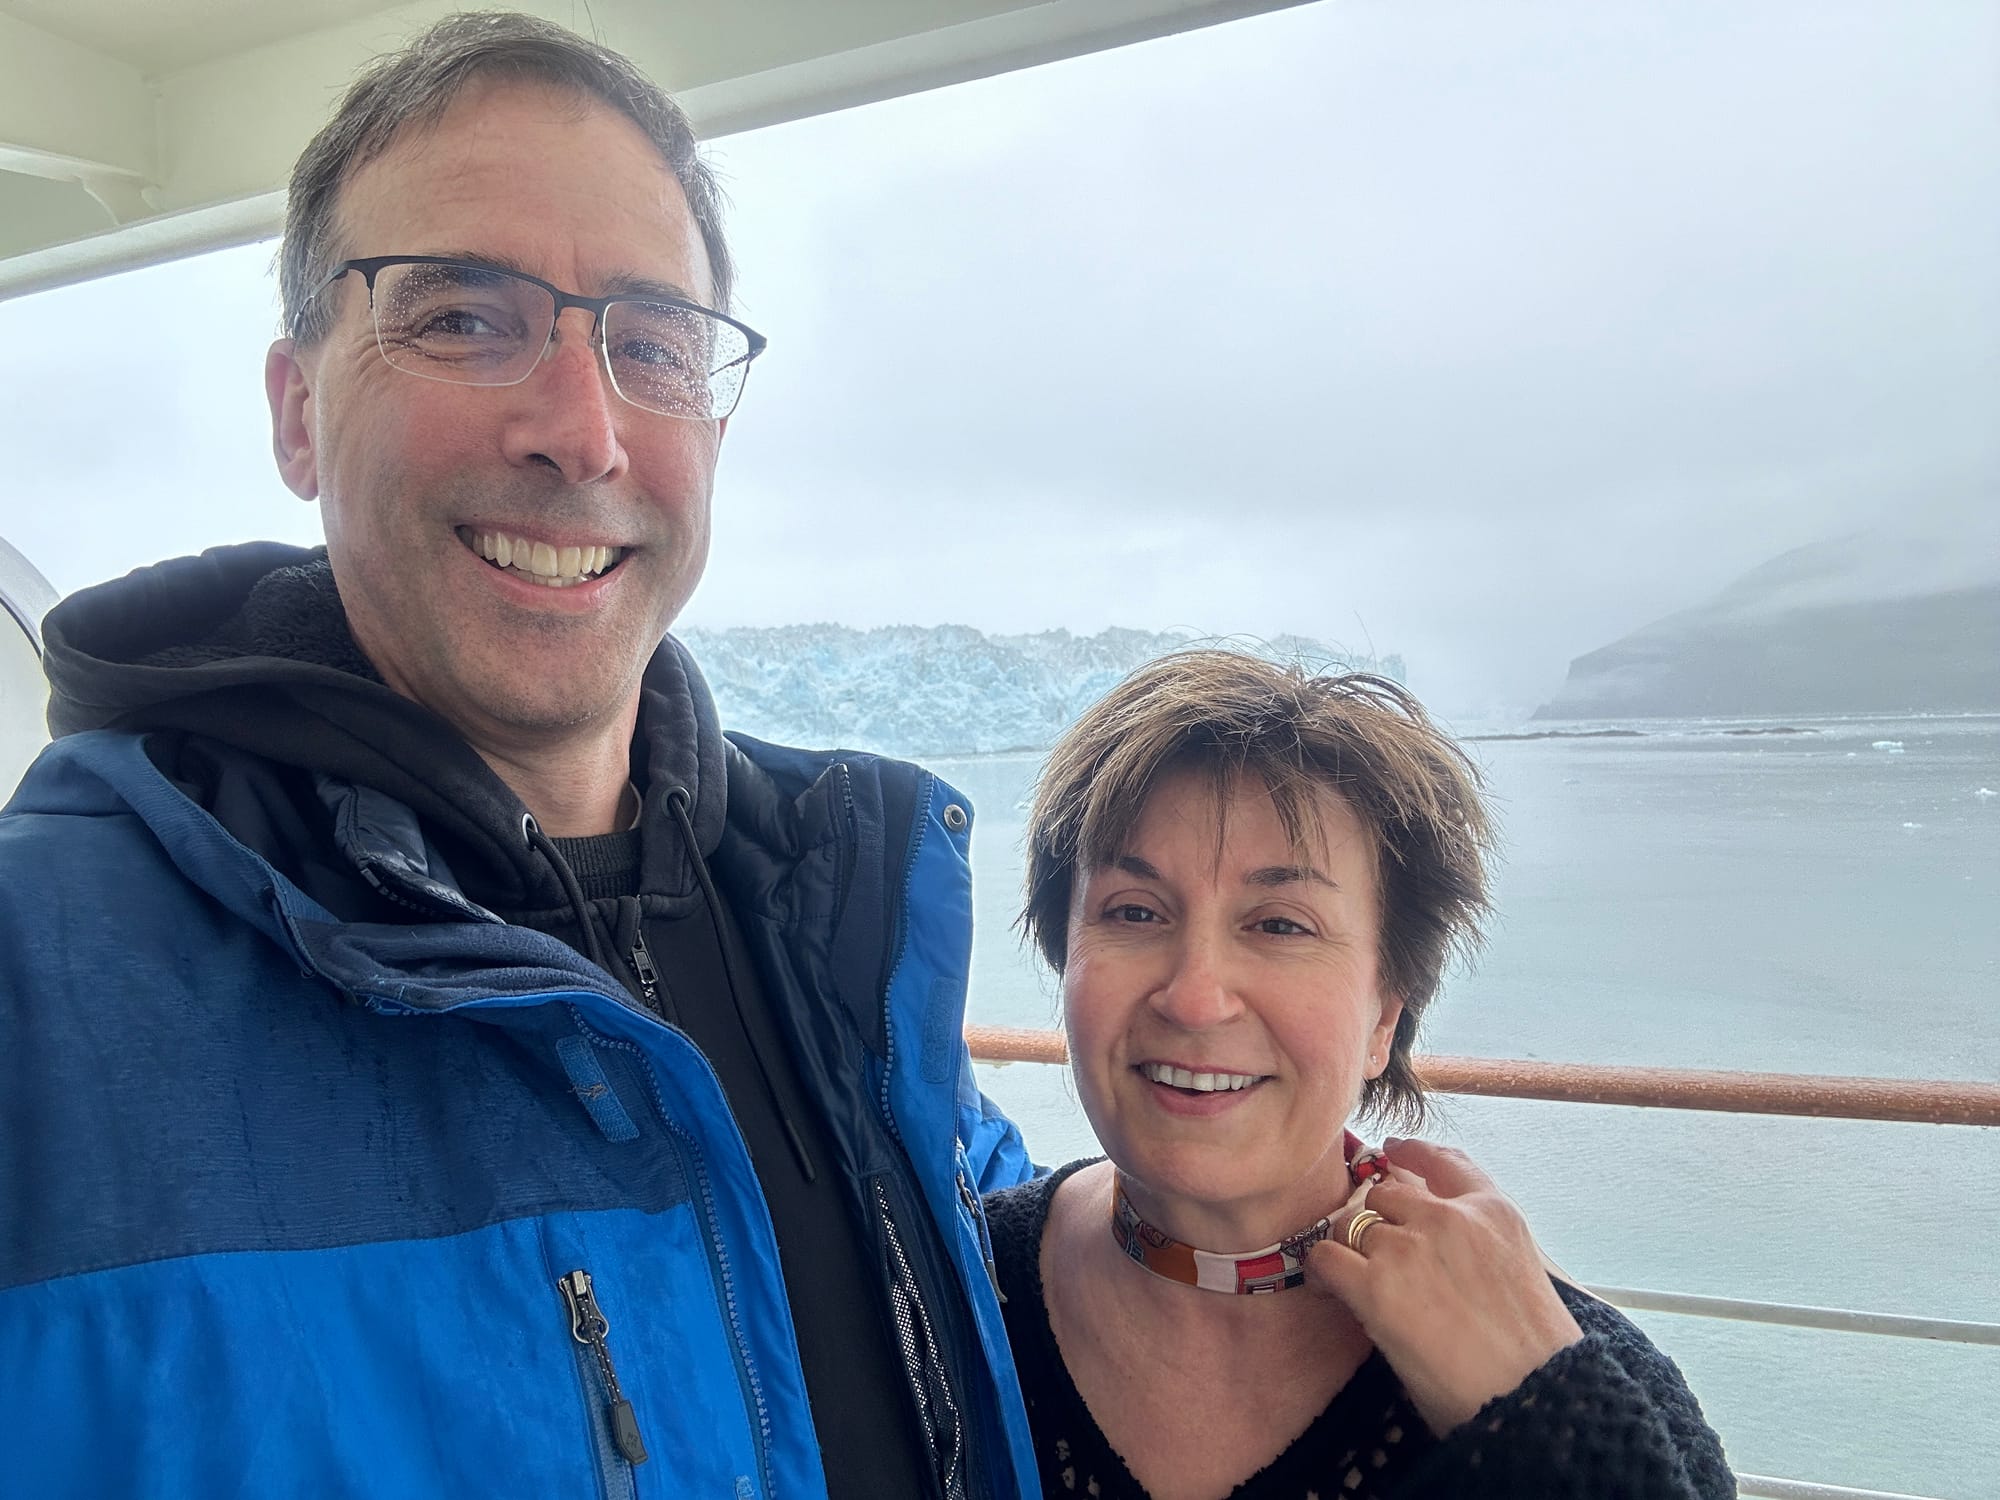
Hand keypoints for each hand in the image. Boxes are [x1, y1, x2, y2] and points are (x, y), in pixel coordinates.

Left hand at [1307, 1138, 1583, 1437]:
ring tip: (1356, 1284)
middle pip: (1386, 1193)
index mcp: (1495, 1212)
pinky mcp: (1374, 1285)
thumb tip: (1429, 1240)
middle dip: (1379, 1221)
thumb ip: (1478, 1244)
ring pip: (1351, 1223)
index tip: (1394, 1149)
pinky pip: (1326, 1257)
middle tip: (1378, 1258)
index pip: (1444, 1160)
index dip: (1412, 1153)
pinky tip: (1332, 1291)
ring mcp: (1409, 1247)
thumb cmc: (1534, 1358)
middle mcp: (1449, 1218)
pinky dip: (1323, 1273)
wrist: (1535, 1401)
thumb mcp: (1519, 1273)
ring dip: (1351, 1250)